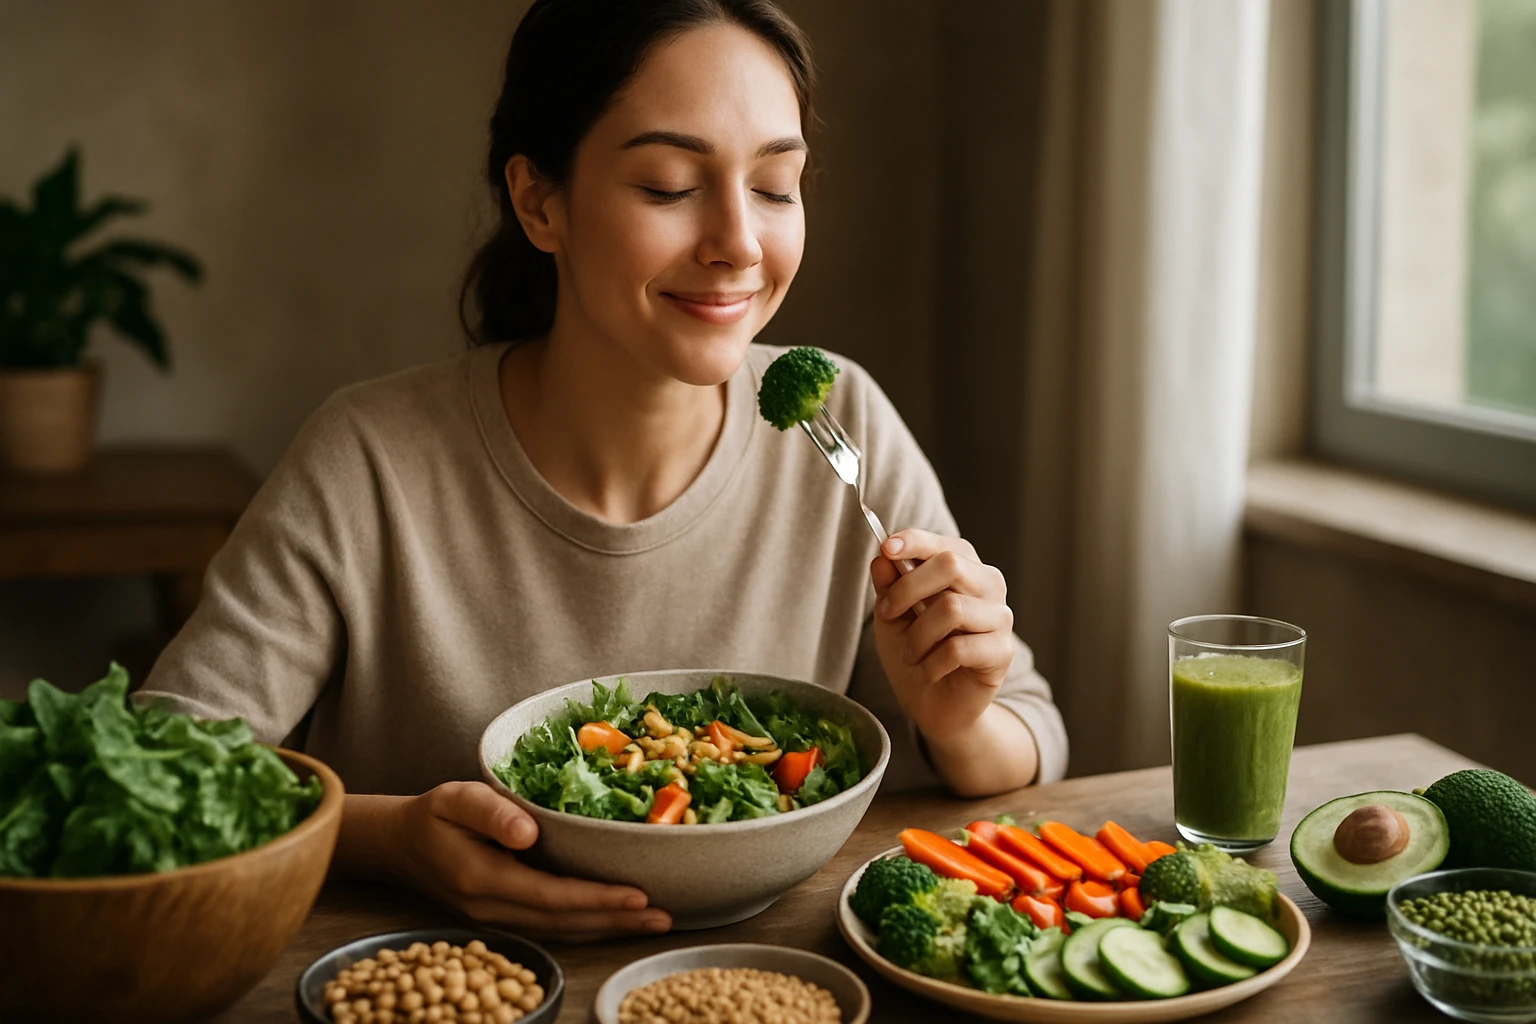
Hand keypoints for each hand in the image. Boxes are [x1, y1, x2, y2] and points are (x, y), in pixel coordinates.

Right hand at [386, 782, 671, 940]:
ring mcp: (496, 921)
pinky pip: (551, 930)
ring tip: (651, 922)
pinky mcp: (502, 920)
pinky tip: (614, 922)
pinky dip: (587, 928)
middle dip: (615, 920)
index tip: (638, 895)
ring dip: (607, 929)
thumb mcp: (454, 798)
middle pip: (563, 923)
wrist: (398, 845)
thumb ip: (491, 812)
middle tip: (662, 916)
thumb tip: (528, 833)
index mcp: (481, 878)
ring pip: (560, 933)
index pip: (550, 896)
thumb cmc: (432, 815)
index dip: (596, 898)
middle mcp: (491, 909)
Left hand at [869, 529, 1014, 743]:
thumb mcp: (892, 617)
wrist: (932, 704)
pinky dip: (932, 662)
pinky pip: (959, 648)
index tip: (887, 548)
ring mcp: (1000, 618)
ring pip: (952, 608)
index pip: (945, 544)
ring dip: (918, 635)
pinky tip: (928, 671)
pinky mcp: (1002, 652)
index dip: (915, 541)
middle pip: (951, 564)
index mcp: (965, 569)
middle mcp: (988, 586)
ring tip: (911, 653)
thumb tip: (882, 559)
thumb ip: (888, 587)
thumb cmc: (916, 652)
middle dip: (908, 588)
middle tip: (887, 613)